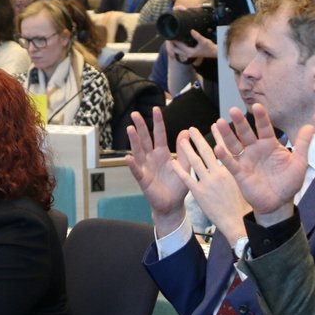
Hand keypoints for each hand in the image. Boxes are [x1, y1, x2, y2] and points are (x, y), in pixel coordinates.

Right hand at [124, 107, 186, 234]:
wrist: (173, 205)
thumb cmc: (178, 185)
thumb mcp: (185, 166)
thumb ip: (184, 150)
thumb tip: (186, 131)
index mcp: (162, 154)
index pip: (159, 135)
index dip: (158, 123)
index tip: (156, 109)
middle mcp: (151, 158)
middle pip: (145, 139)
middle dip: (140, 127)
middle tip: (135, 114)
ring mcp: (145, 168)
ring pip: (138, 151)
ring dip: (134, 140)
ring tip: (130, 129)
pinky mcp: (143, 180)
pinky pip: (137, 171)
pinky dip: (132, 165)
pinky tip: (128, 157)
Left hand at [168, 29, 217, 60]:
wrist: (215, 52)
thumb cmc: (210, 47)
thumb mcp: (204, 41)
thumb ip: (197, 36)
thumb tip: (191, 30)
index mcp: (189, 52)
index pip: (178, 45)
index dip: (173, 40)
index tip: (169, 35)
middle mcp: (187, 54)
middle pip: (175, 49)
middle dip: (171, 44)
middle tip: (169, 36)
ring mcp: (188, 54)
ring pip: (177, 50)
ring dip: (174, 45)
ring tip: (172, 37)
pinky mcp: (190, 53)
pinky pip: (180, 50)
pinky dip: (178, 46)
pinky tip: (178, 40)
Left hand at [171, 127, 248, 245]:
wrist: (235, 222)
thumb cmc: (241, 205)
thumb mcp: (241, 183)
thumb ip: (235, 170)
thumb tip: (234, 158)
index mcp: (231, 170)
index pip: (224, 149)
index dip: (219, 136)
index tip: (215, 124)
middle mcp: (219, 174)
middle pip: (207, 152)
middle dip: (198, 139)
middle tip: (192, 129)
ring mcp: (208, 183)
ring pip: (195, 162)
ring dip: (187, 150)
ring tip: (181, 140)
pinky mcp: (199, 193)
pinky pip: (186, 178)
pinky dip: (179, 169)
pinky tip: (172, 161)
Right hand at [215, 104, 313, 225]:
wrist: (280, 203)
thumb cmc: (289, 182)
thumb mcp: (299, 162)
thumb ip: (302, 144)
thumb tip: (311, 126)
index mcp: (269, 144)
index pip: (264, 127)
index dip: (260, 117)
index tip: (256, 106)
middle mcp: (255, 149)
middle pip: (246, 133)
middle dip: (240, 122)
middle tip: (233, 110)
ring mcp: (246, 160)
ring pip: (234, 144)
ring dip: (227, 134)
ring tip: (220, 123)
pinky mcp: (240, 173)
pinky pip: (231, 163)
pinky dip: (224, 156)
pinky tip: (218, 148)